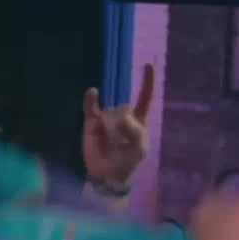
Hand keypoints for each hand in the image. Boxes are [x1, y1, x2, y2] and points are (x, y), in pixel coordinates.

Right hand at [82, 64, 154, 187]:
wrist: (106, 175)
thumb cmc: (126, 161)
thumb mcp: (139, 148)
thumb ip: (135, 130)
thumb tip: (122, 111)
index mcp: (138, 120)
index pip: (144, 97)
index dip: (147, 82)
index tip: (147, 64)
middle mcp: (122, 114)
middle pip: (125, 106)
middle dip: (124, 122)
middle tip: (121, 143)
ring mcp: (106, 116)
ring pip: (111, 111)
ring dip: (111, 126)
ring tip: (110, 144)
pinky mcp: (92, 121)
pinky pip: (91, 106)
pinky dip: (91, 99)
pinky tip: (93, 92)